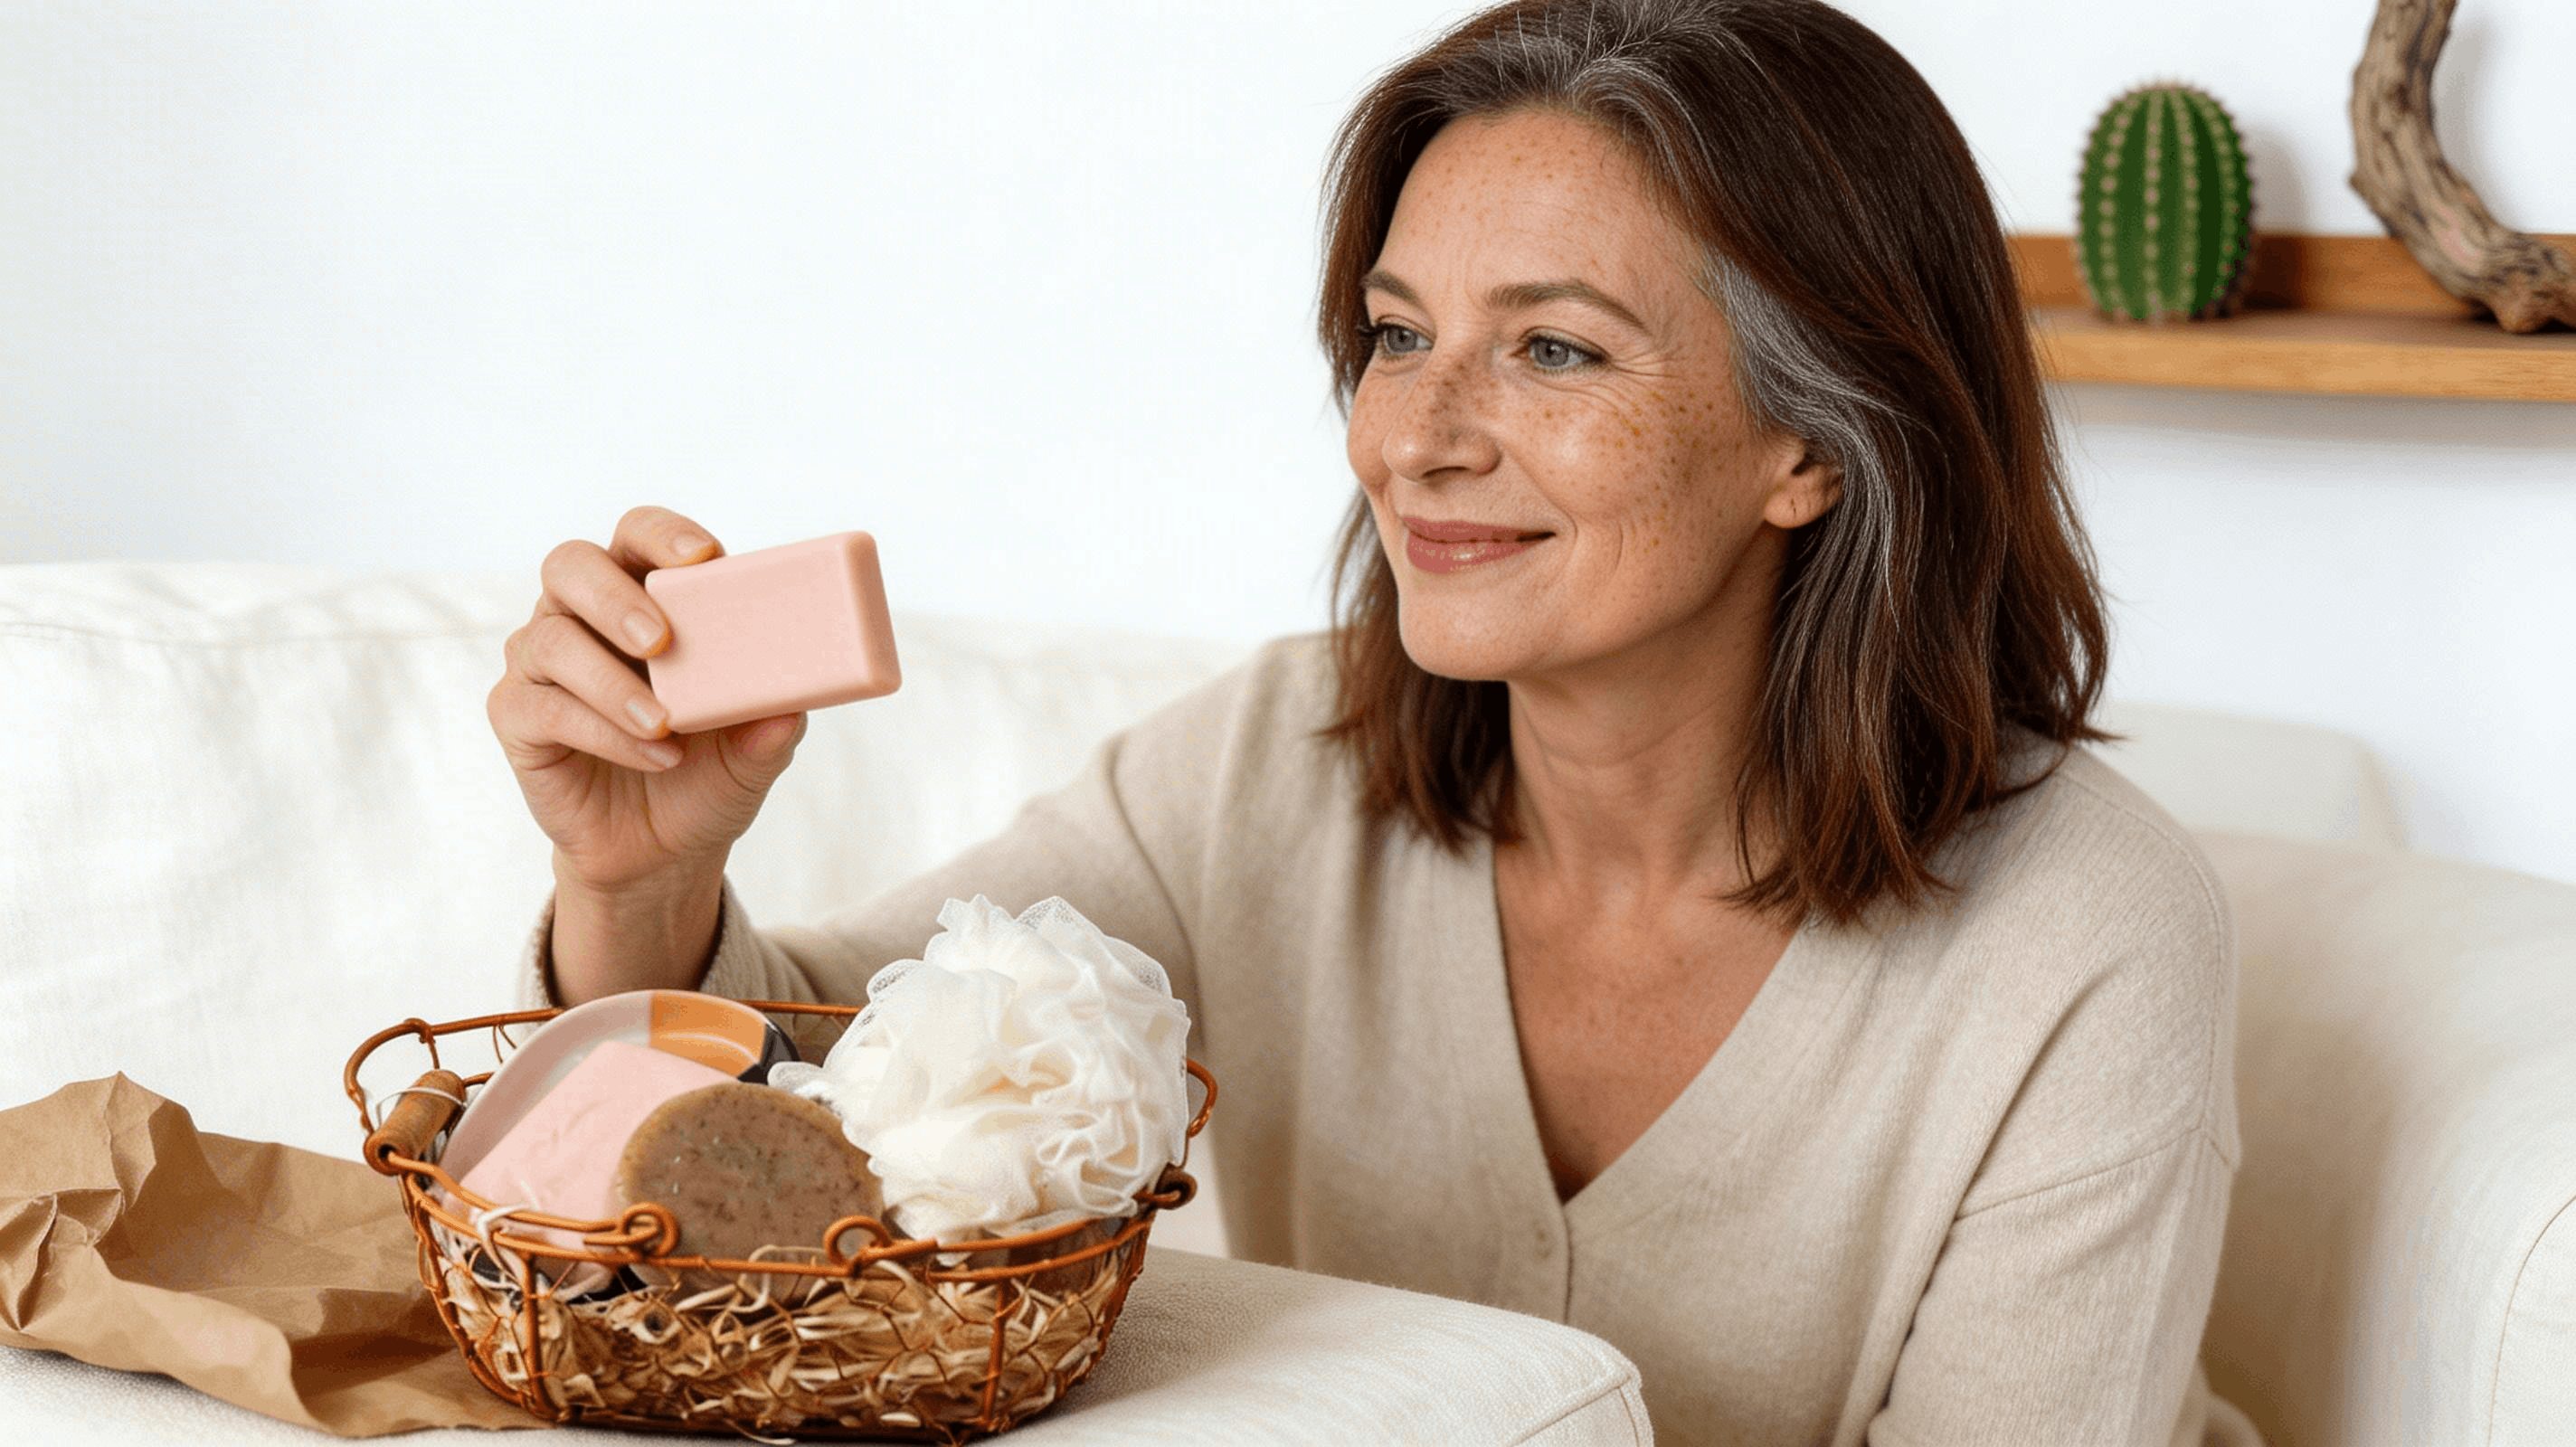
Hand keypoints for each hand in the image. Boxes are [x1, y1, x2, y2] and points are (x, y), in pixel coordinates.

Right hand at [488, 507, 806, 991]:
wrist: (665, 851)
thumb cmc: (710, 773)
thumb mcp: (755, 752)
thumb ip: (773, 725)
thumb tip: (791, 708)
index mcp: (642, 595)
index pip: (638, 536)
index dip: (663, 535)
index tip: (703, 558)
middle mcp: (581, 615)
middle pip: (571, 565)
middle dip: (614, 597)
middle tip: (661, 641)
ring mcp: (542, 664)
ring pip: (549, 640)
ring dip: (609, 682)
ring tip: (664, 724)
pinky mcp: (518, 717)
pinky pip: (541, 708)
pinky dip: (601, 731)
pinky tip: (654, 756)